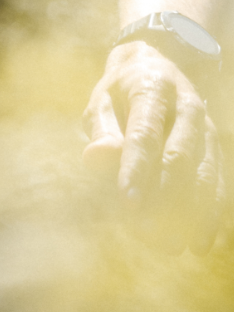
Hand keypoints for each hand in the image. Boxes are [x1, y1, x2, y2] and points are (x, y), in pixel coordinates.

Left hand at [82, 40, 223, 252]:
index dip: (136, 169)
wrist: (155, 65)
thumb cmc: (120, 90)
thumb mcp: (102, 100)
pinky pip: (219, 182)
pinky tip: (199, 240)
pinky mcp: (218, 146)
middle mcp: (188, 106)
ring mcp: (208, 127)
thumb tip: (93, 159)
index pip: (144, 133)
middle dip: (163, 197)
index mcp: (153, 88)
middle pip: (178, 156)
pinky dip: (210, 213)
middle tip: (145, 232)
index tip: (127, 202)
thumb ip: (101, 129)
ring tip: (170, 245)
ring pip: (204, 174)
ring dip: (189, 213)